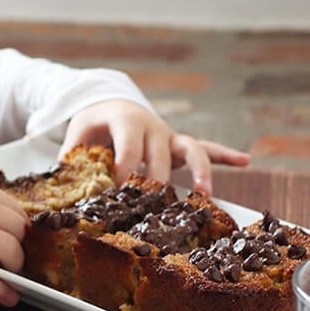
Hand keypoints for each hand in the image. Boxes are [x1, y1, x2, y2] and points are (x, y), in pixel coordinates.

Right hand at [0, 174, 25, 305]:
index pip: (13, 206)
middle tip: (15, 254)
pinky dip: (1, 289)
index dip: (19, 225)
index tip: (18, 236)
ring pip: (10, 248)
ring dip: (15, 263)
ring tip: (10, 271)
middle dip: (20, 243)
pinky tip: (9, 297)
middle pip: (17, 226)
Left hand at [59, 99, 250, 195]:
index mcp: (125, 121)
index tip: (116, 194)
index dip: (123, 172)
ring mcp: (169, 135)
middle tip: (153, 209)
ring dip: (199, 172)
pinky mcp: (179, 143)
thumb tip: (65, 186)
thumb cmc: (93, 124)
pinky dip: (224, 154)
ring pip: (191, 150)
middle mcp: (152, 127)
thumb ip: (72, 159)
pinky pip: (205, 147)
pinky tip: (244, 161)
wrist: (110, 101)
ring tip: (204, 195)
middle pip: (160, 157)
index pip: (128, 150)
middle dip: (157, 183)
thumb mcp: (77, 136)